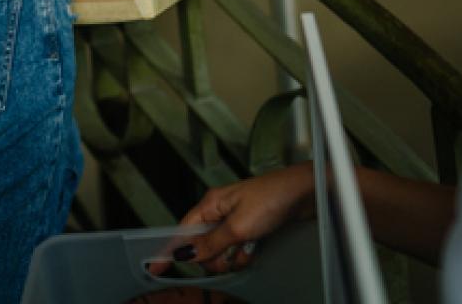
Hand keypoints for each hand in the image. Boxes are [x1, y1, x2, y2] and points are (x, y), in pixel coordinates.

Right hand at [152, 164, 315, 275]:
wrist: (306, 192)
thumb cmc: (273, 199)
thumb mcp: (238, 226)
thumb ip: (211, 243)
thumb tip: (185, 253)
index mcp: (211, 204)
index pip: (182, 231)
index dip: (170, 250)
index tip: (156, 268)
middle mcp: (221, 210)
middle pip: (202, 244)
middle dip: (212, 257)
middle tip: (226, 259)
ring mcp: (237, 218)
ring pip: (221, 248)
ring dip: (231, 257)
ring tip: (246, 252)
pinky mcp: (252, 225)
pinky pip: (238, 247)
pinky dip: (244, 253)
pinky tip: (254, 251)